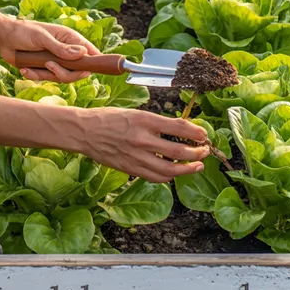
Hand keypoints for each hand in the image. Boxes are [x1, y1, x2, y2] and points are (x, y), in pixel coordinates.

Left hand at [0, 19, 100, 82]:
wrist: (4, 37)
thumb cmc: (24, 31)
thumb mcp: (42, 38)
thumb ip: (61, 48)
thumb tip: (83, 53)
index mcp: (70, 39)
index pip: (90, 52)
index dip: (92, 62)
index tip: (86, 70)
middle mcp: (65, 51)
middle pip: (78, 70)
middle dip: (64, 72)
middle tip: (49, 65)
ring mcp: (55, 61)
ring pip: (62, 77)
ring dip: (46, 74)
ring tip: (32, 65)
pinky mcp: (44, 69)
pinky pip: (46, 79)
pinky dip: (35, 76)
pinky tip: (25, 68)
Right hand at [78, 106, 210, 182]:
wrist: (85, 131)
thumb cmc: (109, 118)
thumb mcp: (135, 112)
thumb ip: (157, 122)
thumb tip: (181, 129)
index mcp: (144, 120)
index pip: (178, 127)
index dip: (195, 133)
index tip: (203, 135)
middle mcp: (142, 139)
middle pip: (178, 152)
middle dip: (197, 153)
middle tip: (205, 151)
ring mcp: (136, 156)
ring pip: (170, 169)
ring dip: (187, 169)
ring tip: (197, 166)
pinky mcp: (130, 169)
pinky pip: (155, 177)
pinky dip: (169, 176)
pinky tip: (175, 172)